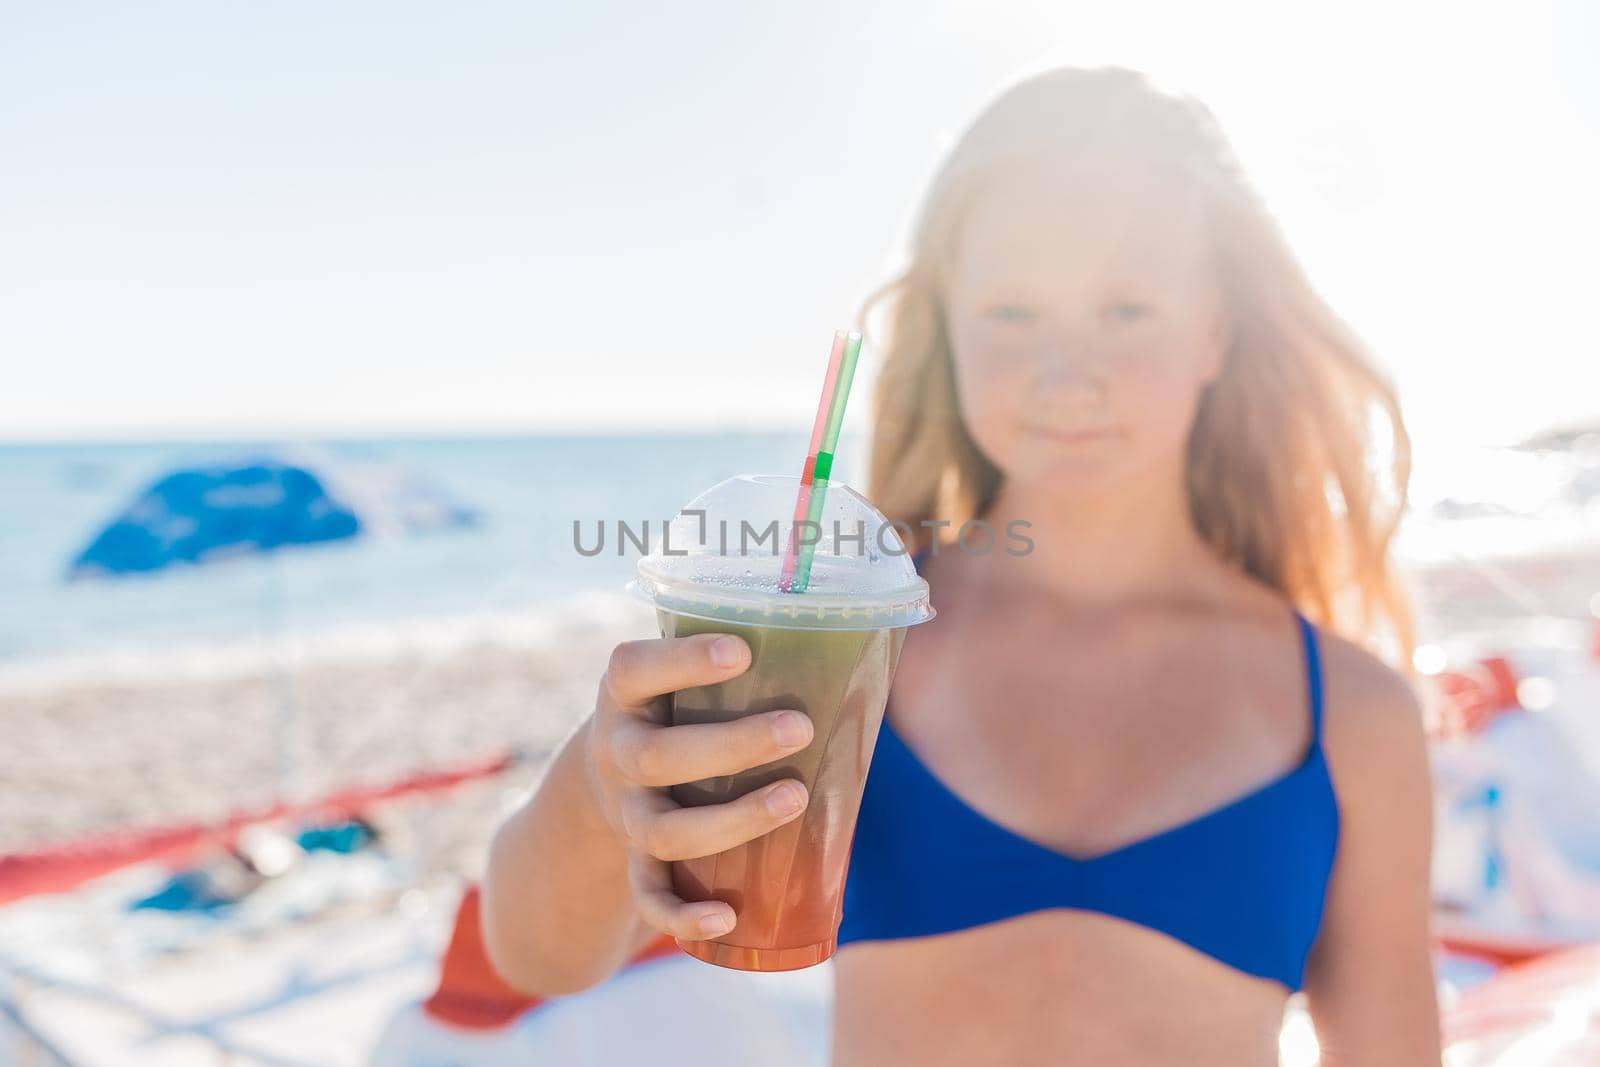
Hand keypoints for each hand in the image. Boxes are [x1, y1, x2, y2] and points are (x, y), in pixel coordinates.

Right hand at [585, 632, 813, 940]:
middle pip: (658, 756)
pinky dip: (681, 916)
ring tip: (796, 796)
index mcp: (625, 694)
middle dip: (733, 746)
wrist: (615, 772)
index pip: (634, 668)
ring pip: (663, 830)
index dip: (682, 660)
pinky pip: (650, 898)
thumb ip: (745, 660)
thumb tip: (857, 649)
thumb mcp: (687, 676)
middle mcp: (617, 753)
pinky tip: (725, 919)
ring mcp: (625, 812)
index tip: (743, 650)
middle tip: (800, 728)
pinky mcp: (637, 862)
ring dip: (731, 821)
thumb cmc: (681, 708)